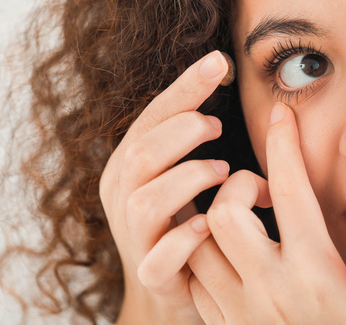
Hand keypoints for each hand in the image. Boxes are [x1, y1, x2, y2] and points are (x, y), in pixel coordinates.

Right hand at [99, 51, 230, 323]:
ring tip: (224, 171)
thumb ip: (192, 129)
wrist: (176, 283)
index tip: (219, 62)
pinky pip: (159, 258)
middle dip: (182, 131)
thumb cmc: (186, 213)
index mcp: (128, 165)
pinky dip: (184, 238)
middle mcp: (122, 197)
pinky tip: (208, 223)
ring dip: (190, 178)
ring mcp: (133, 238)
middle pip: (141, 153)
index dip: (184, 89)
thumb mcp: (183, 169)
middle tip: (218, 125)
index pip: (150, 118)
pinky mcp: (152, 276)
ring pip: (147, 201)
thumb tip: (222, 67)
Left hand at [187, 102, 345, 323]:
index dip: (284, 144)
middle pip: (223, 211)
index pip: (288, 192)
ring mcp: (239, 312)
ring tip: (245, 217)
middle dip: (237, 185)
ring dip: (215, 219)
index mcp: (315, 274)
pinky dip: (206, 255)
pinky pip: (195, 278)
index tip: (282, 115)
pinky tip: (233, 254)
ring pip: (198, 243)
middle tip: (261, 189)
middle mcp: (269, 289)